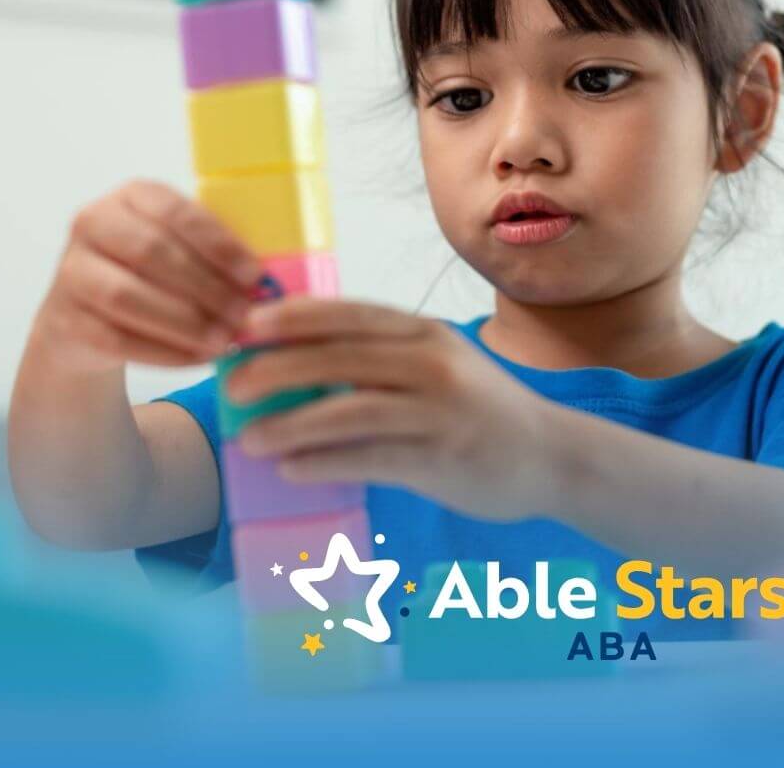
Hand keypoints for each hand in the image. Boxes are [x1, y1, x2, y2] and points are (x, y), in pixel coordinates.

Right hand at [32, 180, 264, 374]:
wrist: (88, 319)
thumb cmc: (154, 276)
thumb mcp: (181, 249)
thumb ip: (216, 255)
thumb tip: (269, 283)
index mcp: (130, 196)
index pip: (175, 212)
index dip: (218, 244)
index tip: (254, 274)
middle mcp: (92, 223)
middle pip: (152, 253)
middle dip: (206, 287)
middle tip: (246, 314)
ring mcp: (71, 271)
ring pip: (129, 297)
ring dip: (185, 322)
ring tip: (225, 340)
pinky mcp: (62, 319)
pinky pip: (117, 338)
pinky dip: (165, 352)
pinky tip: (199, 357)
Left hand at [225, 299, 569, 521]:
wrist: (550, 455)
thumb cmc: (478, 409)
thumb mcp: (438, 364)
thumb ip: (381, 359)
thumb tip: (294, 364)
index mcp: (426, 334)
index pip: (352, 315)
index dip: (295, 317)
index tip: (244, 325)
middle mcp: (434, 363)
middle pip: (343, 358)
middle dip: (279, 369)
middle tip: (233, 385)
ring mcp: (441, 411)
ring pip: (352, 409)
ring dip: (293, 424)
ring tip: (249, 438)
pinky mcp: (443, 458)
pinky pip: (372, 458)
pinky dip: (326, 462)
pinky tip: (291, 469)